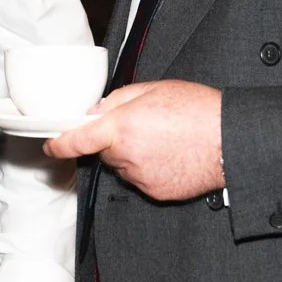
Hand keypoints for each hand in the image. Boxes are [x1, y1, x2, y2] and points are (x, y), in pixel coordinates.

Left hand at [45, 80, 224, 202]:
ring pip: (123, 166)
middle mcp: (127, 155)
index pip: (76, 140)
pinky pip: (141, 179)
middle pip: (104, 151)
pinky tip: (171, 155)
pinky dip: (150, 168)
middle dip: (114, 139)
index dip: (58, 143)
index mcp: (122, 126)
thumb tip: (98, 110)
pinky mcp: (156, 191)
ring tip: (164, 139)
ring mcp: (141, 177)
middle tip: (143, 125)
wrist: (230, 140)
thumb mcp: (155, 89)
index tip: (51, 143)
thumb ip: (119, 99)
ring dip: (133, 154)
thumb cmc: (199, 111)